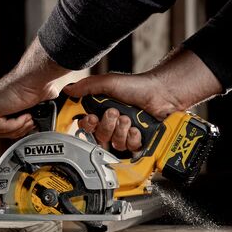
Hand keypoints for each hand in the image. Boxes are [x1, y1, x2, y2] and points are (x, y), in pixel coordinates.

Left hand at [0, 38, 68, 138]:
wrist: (35, 77)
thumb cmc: (36, 86)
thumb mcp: (33, 106)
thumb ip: (28, 116)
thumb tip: (37, 124)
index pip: (2, 126)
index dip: (17, 129)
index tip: (31, 124)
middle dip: (18, 131)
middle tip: (31, 121)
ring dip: (18, 128)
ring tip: (29, 117)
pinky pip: (0, 127)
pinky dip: (15, 124)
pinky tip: (24, 114)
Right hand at [64, 48, 222, 150]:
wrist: (162, 94)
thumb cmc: (137, 86)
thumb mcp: (108, 82)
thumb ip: (86, 87)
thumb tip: (68, 90)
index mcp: (101, 112)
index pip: (86, 127)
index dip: (88, 125)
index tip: (92, 118)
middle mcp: (111, 124)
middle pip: (99, 137)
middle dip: (108, 125)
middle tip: (116, 113)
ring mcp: (124, 134)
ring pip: (114, 144)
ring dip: (121, 131)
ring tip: (130, 119)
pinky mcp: (137, 141)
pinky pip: (129, 149)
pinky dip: (133, 138)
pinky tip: (137, 129)